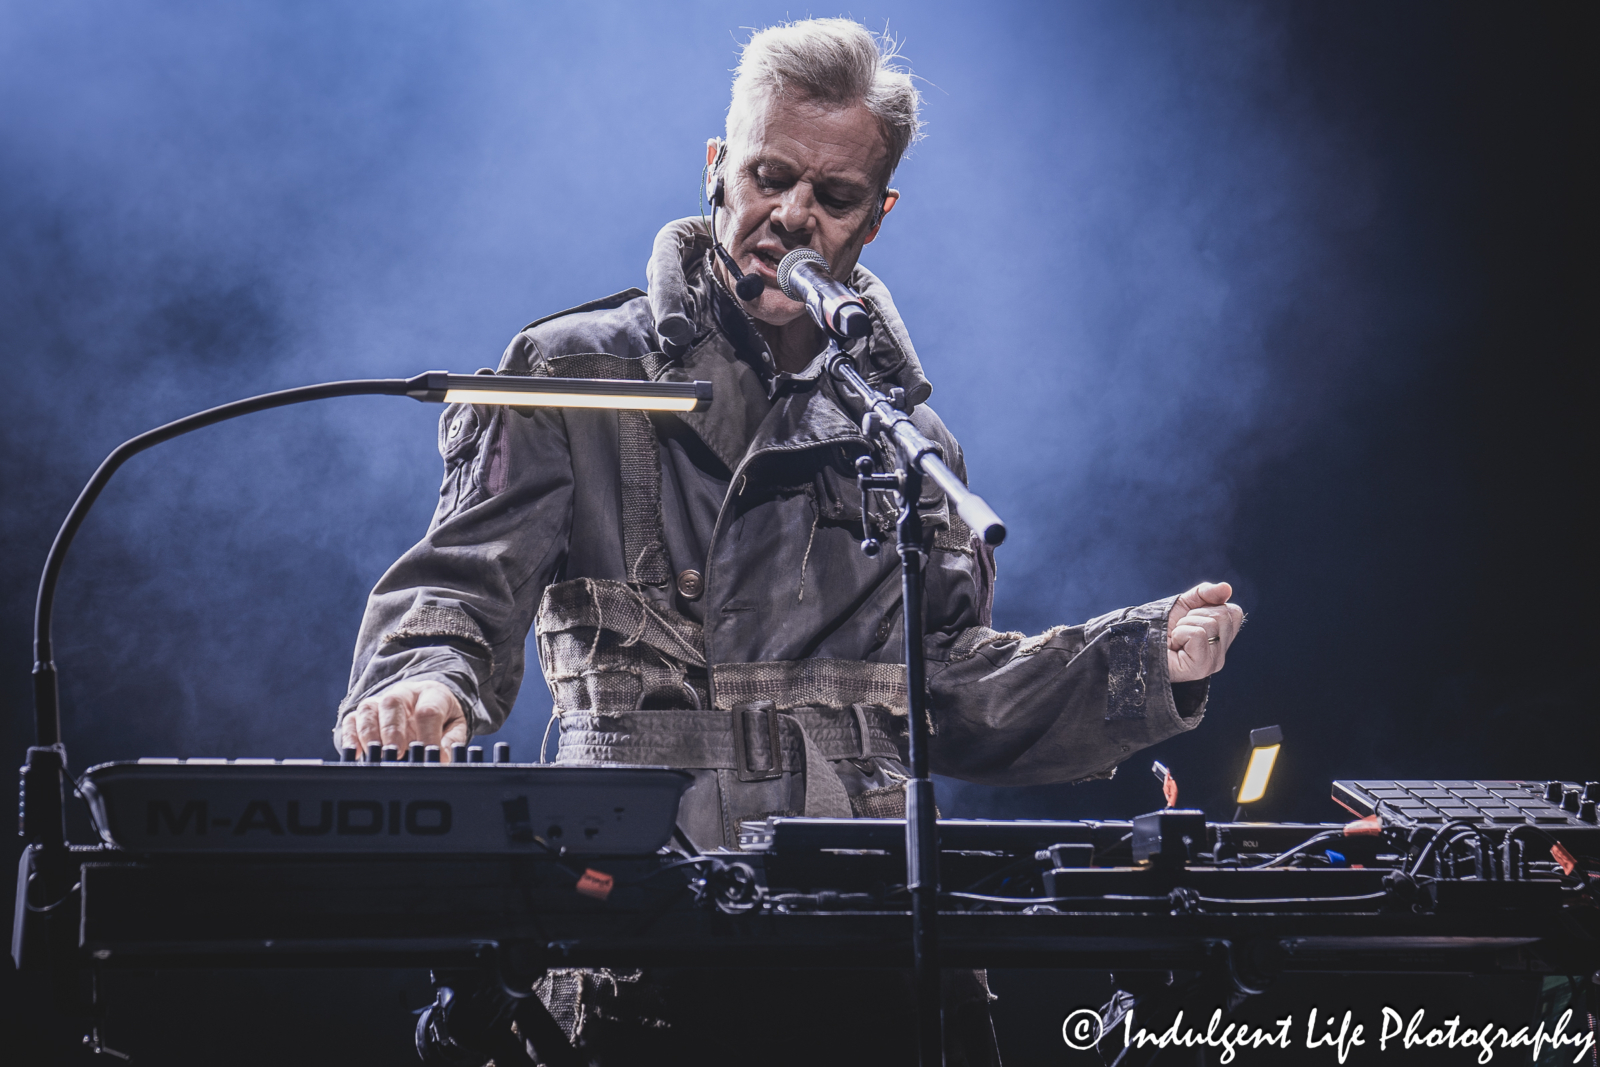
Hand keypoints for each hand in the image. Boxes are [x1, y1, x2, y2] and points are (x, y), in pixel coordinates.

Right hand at [336, 680, 468, 760]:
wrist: (427, 704)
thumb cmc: (442, 718)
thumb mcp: (456, 725)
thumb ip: (451, 740)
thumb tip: (442, 757)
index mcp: (431, 694)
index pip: (428, 711)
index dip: (429, 735)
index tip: (430, 756)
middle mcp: (403, 694)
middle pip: (392, 702)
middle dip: (392, 729)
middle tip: (396, 753)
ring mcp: (380, 702)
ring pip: (368, 709)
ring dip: (369, 733)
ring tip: (375, 755)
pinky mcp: (363, 714)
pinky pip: (351, 720)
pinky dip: (350, 736)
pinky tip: (354, 753)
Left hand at [1167, 581, 1243, 682]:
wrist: (1137, 645)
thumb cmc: (1160, 629)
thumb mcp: (1183, 605)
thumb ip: (1204, 594)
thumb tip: (1226, 587)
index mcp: (1221, 639)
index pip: (1233, 612)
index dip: (1208, 606)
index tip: (1189, 618)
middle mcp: (1221, 653)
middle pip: (1224, 615)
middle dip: (1195, 615)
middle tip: (1179, 630)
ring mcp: (1213, 663)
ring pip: (1211, 624)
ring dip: (1184, 625)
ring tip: (1175, 639)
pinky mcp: (1201, 668)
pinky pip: (1198, 634)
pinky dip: (1181, 633)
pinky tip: (1174, 646)